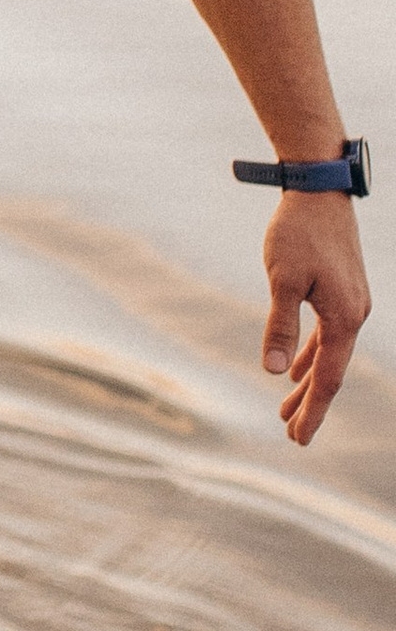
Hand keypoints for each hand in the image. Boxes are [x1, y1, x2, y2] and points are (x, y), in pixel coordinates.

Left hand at [260, 191, 371, 442]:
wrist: (319, 191)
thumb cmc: (298, 233)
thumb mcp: (282, 280)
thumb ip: (280, 326)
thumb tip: (275, 372)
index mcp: (344, 318)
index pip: (328, 378)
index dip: (313, 411)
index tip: (298, 439)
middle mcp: (355, 314)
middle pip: (331, 371)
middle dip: (310, 405)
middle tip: (291, 436)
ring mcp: (351, 302)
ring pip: (329, 354)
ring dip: (308, 382)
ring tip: (287, 410)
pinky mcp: (342, 291)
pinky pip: (328, 335)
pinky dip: (312, 355)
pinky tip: (297, 369)